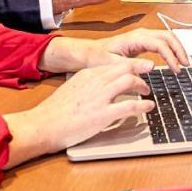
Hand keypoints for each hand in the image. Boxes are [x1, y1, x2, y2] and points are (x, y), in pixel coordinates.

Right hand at [2, 60, 154, 166]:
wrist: (42, 126)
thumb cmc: (54, 113)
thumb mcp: (71, 90)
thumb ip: (87, 86)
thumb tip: (101, 89)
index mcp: (87, 75)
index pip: (113, 64)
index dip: (129, 65)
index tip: (138, 67)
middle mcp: (95, 82)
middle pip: (125, 68)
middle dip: (140, 69)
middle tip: (149, 74)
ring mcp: (100, 97)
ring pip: (129, 81)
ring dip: (142, 85)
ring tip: (147, 92)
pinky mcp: (103, 114)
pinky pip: (130, 106)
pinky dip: (143, 105)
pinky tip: (148, 107)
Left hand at [39, 29, 189, 72]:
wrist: (89, 53)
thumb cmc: (98, 58)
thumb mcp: (112, 64)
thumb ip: (132, 65)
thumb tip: (152, 65)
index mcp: (135, 38)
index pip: (160, 44)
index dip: (171, 56)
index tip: (176, 69)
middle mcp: (141, 34)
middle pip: (168, 36)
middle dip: (179, 50)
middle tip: (187, 65)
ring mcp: (143, 37)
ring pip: (167, 37)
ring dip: (177, 49)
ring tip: (184, 63)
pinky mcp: (143, 42)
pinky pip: (162, 43)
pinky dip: (171, 50)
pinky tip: (175, 60)